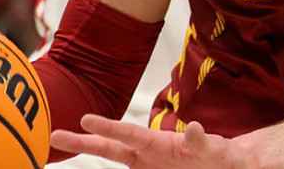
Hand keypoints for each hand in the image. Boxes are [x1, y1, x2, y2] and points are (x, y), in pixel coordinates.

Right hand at [51, 116, 256, 168]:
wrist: (229, 168)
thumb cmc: (222, 158)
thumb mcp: (216, 151)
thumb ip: (203, 142)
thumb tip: (195, 128)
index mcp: (162, 145)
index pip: (130, 135)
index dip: (108, 127)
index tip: (86, 119)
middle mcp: (150, 155)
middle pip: (111, 147)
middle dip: (84, 141)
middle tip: (54, 135)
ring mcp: (149, 168)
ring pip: (114, 161)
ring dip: (90, 155)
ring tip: (61, 150)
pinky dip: (109, 162)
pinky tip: (83, 154)